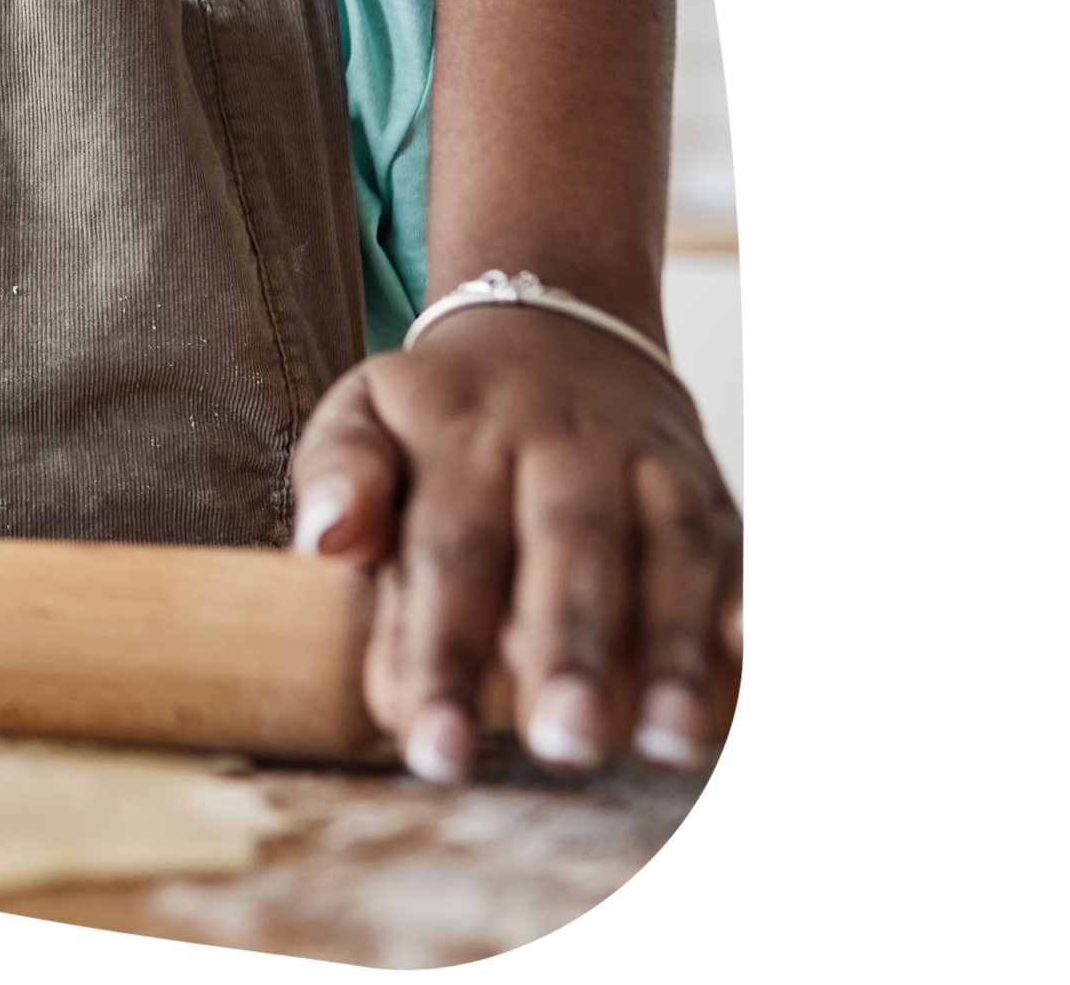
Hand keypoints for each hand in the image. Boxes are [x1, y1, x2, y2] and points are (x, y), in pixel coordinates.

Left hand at [289, 306, 743, 783]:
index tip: (435, 749)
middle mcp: (557, 443)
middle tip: (560, 746)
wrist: (551, 320)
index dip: (440, 653)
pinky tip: (746, 655)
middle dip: (565, 651)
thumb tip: (323, 541)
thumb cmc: (440, 412)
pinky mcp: (703, 481)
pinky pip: (732, 533)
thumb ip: (336, 475)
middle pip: (565, 544)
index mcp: (457, 435)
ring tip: (665, 743)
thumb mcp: (362, 413)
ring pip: (665, 545)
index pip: (446, 550)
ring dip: (670, 647)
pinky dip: (743, 597)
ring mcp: (639, 460)